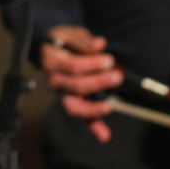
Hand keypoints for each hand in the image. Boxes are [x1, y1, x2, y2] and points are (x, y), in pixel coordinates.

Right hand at [41, 25, 122, 142]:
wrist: (52, 50)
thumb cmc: (63, 41)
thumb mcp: (69, 33)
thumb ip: (83, 40)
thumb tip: (99, 44)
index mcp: (52, 62)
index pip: (72, 66)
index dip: (91, 64)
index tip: (109, 59)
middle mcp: (55, 82)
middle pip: (76, 86)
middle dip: (98, 82)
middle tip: (117, 76)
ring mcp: (63, 95)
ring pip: (75, 107)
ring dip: (94, 109)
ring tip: (111, 105)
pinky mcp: (72, 103)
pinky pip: (81, 117)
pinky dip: (93, 127)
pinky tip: (105, 135)